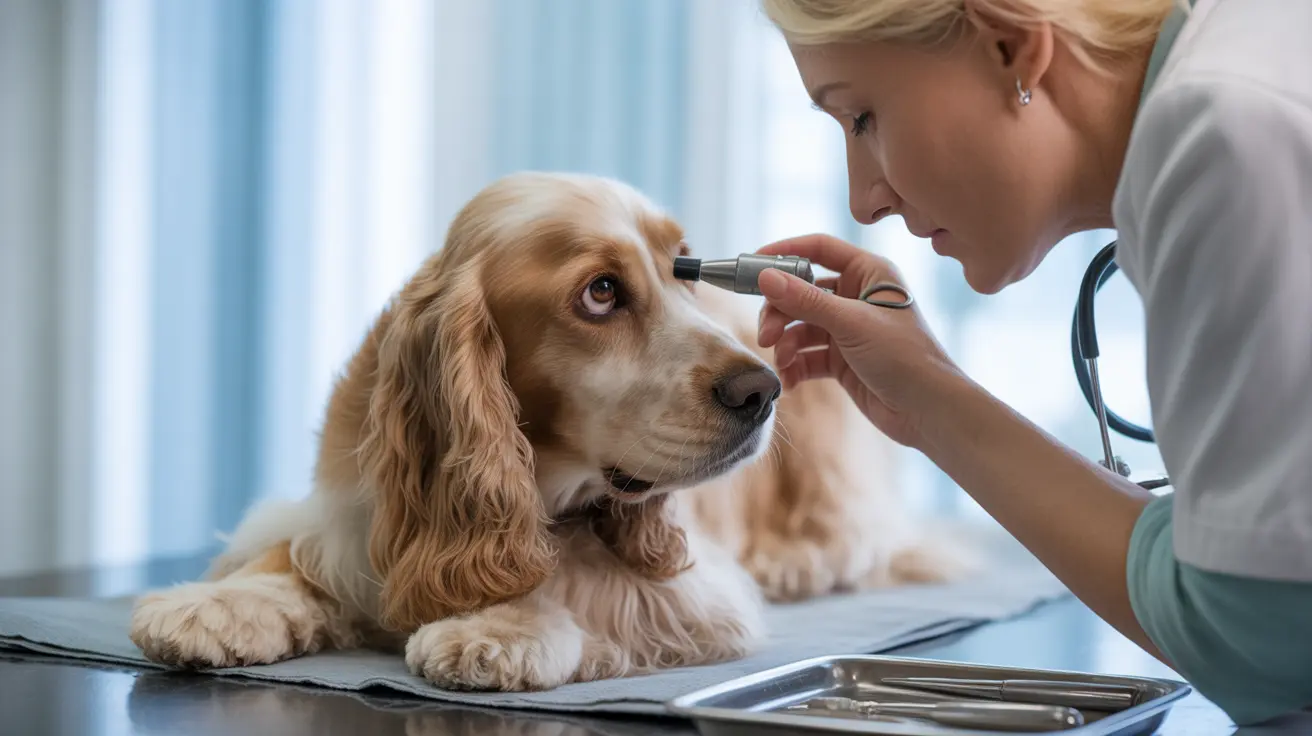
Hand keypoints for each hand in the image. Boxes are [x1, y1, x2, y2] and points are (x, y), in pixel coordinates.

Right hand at [756, 234, 963, 447]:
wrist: (929, 411)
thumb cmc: (904, 357)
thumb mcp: (852, 324)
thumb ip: (806, 301)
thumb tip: (765, 276)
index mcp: (870, 273)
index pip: (820, 249)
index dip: (786, 252)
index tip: (753, 264)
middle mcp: (858, 297)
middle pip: (802, 292)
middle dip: (780, 313)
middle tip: (765, 335)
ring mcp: (849, 330)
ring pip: (801, 326)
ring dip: (785, 343)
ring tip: (782, 363)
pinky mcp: (843, 360)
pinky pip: (807, 355)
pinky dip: (795, 366)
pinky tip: (791, 381)